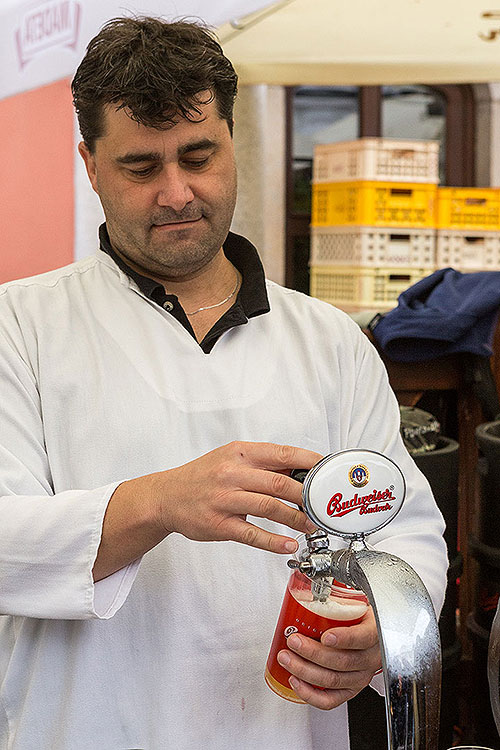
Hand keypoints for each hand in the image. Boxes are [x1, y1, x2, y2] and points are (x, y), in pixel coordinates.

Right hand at [152, 441, 320, 553]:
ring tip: (312, 525)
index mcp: (239, 453)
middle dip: (306, 495)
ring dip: (296, 519)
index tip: (326, 470)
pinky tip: (288, 545)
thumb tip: (299, 470)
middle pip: (278, 483)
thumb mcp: (230, 458)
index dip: (307, 462)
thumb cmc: (203, 477)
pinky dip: (274, 541)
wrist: (166, 496)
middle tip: (323, 504)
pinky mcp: (219, 524)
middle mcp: (231, 473)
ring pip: (269, 508)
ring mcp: (224, 500)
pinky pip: (252, 534)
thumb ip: (262, 463)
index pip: (281, 454)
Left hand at [276, 607, 381, 709]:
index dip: (344, 639)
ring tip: (287, 658)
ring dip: (305, 670)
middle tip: (293, 641)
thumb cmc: (361, 617)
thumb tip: (307, 588)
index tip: (325, 636)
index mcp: (374, 633)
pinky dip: (310, 694)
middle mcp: (370, 658)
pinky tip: (296, 681)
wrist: (375, 634)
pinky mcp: (351, 690)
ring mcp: (361, 676)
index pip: (363, 638)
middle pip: (342, 661)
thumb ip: (339, 600)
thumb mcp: (358, 604)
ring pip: (333, 680)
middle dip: (312, 652)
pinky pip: (331, 700)